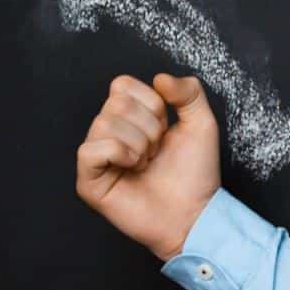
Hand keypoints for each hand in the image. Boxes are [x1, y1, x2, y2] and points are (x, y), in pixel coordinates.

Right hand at [75, 72, 220, 260]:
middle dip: (149, 127)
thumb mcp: (201, 124)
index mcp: (129, 118)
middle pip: (115, 102)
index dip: (151, 104)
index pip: (122, 84)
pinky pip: (91, 149)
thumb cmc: (195, 174)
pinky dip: (120, 154)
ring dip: (139, 144)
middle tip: (156, 152)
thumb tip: (159, 77)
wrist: (195, 213)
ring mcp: (96, 157)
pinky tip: (133, 170)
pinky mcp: (88, 180)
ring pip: (104, 123)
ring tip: (146, 163)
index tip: (166, 129)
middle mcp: (108, 133)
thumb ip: (189, 93)